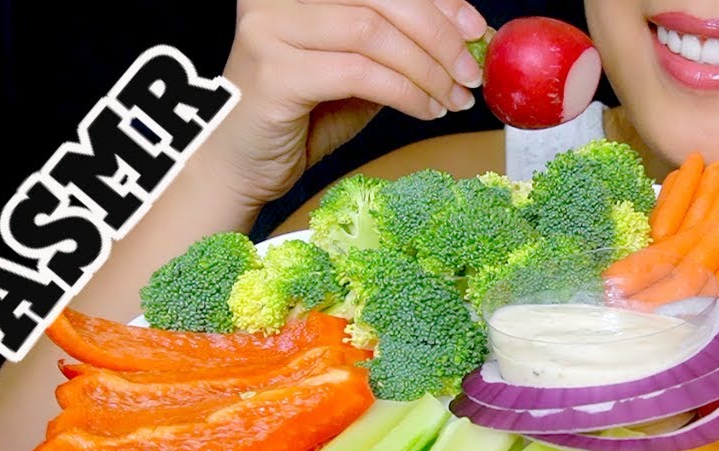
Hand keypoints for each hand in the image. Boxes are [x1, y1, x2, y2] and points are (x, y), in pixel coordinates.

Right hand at [205, 0, 488, 209]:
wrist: (241, 165)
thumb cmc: (301, 117)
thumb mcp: (359, 72)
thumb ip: (399, 50)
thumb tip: (467, 42)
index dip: (438, 0)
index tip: (478, 29)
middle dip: (440, 37)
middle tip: (470, 74)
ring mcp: (270, 30)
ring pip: (374, 34)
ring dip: (427, 70)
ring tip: (451, 100)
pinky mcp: (274, 73)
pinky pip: (359, 74)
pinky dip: (404, 92)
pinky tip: (425, 111)